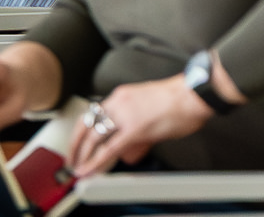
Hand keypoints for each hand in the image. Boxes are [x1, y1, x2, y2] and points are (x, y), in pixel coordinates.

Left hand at [65, 75, 213, 177]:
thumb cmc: (178, 99)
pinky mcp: (135, 128)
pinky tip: (91, 169)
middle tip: (71, 159)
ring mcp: (126, 115)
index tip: (77, 142)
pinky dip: (97, 160)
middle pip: (88, 124)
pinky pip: (110, 148)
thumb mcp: (147, 103)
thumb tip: (131, 136)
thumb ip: (135, 118)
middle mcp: (119, 102)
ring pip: (95, 137)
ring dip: (83, 155)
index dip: (81, 131)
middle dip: (76, 145)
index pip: (93, 113)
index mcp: (122, 95)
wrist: (192, 94)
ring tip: (79, 168)